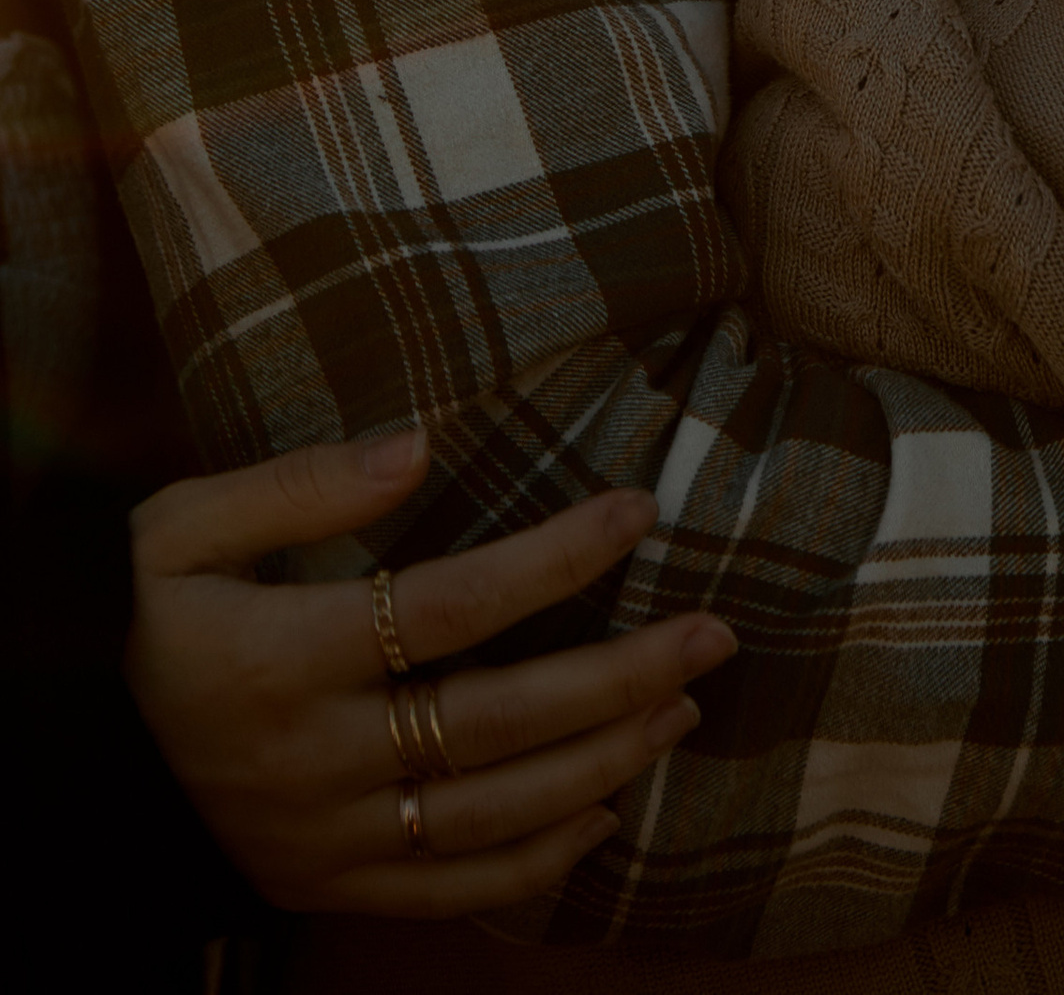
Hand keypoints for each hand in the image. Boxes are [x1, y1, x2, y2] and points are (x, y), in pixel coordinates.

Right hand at [125, 430, 734, 916]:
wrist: (81, 748)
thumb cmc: (156, 610)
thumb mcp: (182, 527)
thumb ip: (298, 484)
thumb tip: (418, 442)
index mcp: (282, 660)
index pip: (446, 608)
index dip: (551, 559)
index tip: (639, 508)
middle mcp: (312, 761)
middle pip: (493, 725)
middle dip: (617, 677)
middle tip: (714, 632)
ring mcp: (324, 836)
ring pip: (491, 815)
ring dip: (602, 761)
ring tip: (683, 704)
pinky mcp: (331, 883)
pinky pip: (450, 888)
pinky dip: (538, 862)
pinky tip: (608, 809)